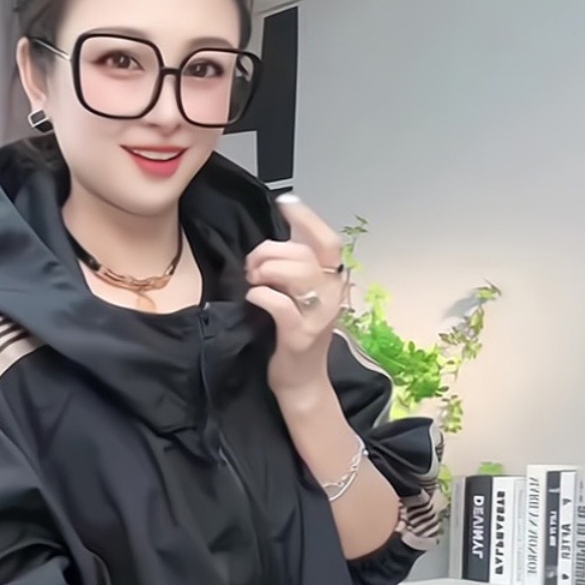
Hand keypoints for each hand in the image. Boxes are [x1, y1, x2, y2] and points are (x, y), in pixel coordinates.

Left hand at [245, 195, 347, 400]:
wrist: (302, 382)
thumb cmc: (295, 335)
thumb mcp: (301, 296)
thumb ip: (294, 269)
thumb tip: (274, 241)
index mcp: (332, 281)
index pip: (327, 241)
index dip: (306, 218)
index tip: (285, 202)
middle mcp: (332, 295)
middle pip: (302, 254)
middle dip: (269, 252)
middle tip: (252, 267)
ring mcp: (319, 316)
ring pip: (295, 272)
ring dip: (265, 271)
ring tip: (253, 281)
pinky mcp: (301, 335)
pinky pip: (279, 303)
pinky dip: (261, 295)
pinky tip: (253, 298)